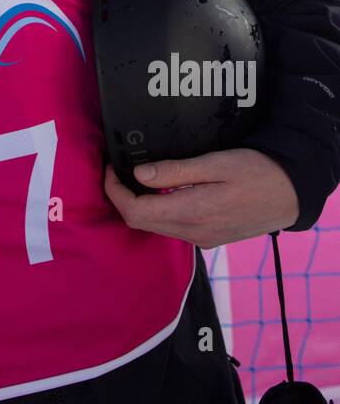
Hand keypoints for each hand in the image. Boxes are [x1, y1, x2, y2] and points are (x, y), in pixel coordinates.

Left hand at [104, 148, 299, 247]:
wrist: (292, 194)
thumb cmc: (258, 172)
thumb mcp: (216, 163)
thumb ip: (176, 171)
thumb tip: (139, 174)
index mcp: (192, 213)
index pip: (135, 212)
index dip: (115, 191)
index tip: (111, 168)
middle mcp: (194, 233)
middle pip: (141, 222)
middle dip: (122, 197)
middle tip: (119, 169)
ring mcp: (203, 239)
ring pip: (156, 226)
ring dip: (140, 205)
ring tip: (138, 176)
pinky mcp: (210, 238)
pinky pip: (173, 227)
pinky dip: (159, 210)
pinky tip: (163, 190)